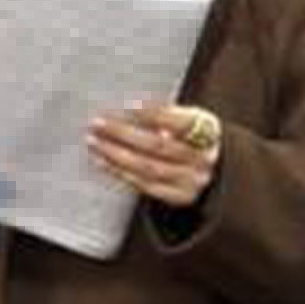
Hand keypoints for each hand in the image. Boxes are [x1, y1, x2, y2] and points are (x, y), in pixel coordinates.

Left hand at [87, 103, 221, 207]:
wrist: (209, 170)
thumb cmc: (190, 138)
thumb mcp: (188, 119)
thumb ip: (167, 115)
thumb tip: (129, 113)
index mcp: (209, 131)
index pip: (180, 121)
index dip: (154, 114)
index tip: (127, 106)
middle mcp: (204, 157)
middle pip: (158, 145)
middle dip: (124, 133)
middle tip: (99, 124)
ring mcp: (192, 180)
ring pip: (148, 167)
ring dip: (116, 154)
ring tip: (95, 142)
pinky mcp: (179, 197)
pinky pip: (145, 185)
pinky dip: (120, 173)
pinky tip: (103, 162)